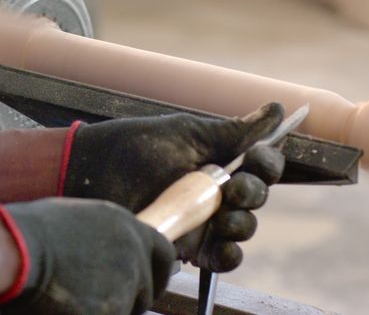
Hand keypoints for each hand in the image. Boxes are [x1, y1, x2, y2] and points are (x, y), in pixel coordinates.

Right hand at [0, 198, 175, 314]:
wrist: (12, 249)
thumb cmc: (27, 234)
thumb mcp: (74, 221)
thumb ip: (100, 238)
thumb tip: (103, 258)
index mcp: (124, 225)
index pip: (163, 253)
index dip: (155, 274)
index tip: (145, 287)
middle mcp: (132, 252)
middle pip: (147, 291)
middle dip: (127, 302)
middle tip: (96, 302)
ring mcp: (124, 282)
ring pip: (125, 311)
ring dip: (104, 310)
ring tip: (67, 299)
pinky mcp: (111, 310)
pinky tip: (61, 308)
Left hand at [60, 103, 286, 271]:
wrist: (93, 174)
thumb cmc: (134, 147)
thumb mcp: (184, 134)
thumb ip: (230, 131)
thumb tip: (275, 110)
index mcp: (218, 158)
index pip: (259, 164)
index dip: (267, 162)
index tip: (258, 157)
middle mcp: (215, 190)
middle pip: (257, 196)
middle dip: (252, 192)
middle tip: (231, 188)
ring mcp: (203, 219)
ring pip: (244, 228)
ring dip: (242, 223)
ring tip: (222, 216)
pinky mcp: (190, 246)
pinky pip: (223, 257)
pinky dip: (229, 254)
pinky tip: (220, 244)